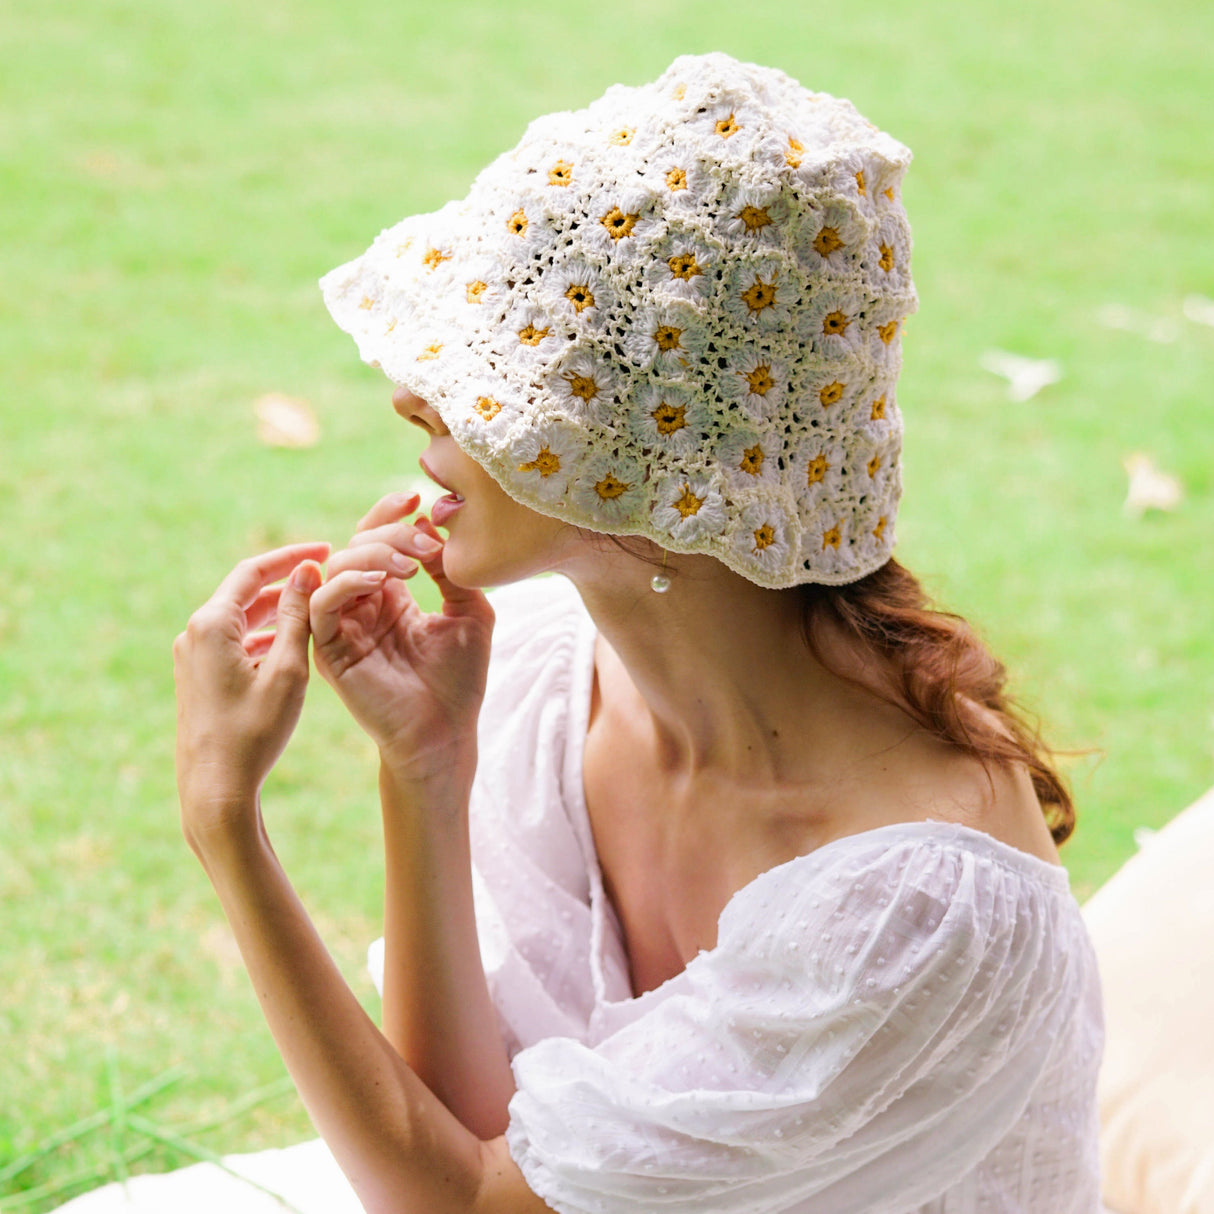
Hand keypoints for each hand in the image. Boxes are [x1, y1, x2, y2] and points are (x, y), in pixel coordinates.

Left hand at [173, 541, 330, 844]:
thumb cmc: (254, 732)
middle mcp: (194, 634)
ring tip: (318, 611)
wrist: (215, 790)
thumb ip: (298, 617)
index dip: (292, 557)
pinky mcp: (196, 678)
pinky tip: (290, 647)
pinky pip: (234, 643)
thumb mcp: (288, 671)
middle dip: (287, 584)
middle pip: (246, 593)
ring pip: (241, 619)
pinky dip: (264, 637)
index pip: (253, 571)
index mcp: (212, 624)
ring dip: (278, 613)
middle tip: (328, 577)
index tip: (325, 549)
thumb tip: (306, 572)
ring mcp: (192, 657)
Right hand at [310, 493, 494, 786]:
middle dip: (391, 534)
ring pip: (335, 566)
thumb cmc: (460, 682)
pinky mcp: (331, 651)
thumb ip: (452, 570)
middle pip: (356, 545)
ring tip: (411, 565)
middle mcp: (362, 607)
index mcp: (391, 596)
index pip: (377, 540)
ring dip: (372, 554)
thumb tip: (432, 522)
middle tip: (426, 543)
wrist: (447, 734)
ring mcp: (344, 628)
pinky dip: (346, 583)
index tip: (416, 496)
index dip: (390, 513)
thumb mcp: (471, 612)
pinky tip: (380, 582)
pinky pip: (321, 604)